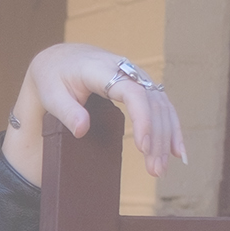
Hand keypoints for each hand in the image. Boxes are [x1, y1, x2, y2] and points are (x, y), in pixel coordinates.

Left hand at [0, 43, 186, 184]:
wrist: (61, 60)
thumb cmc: (54, 78)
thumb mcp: (51, 95)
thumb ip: (66, 111)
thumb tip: (81, 130)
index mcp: (102, 70)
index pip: (133, 92)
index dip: (142, 118)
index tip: (142, 147)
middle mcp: (126, 70)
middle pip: (152, 103)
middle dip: (157, 138)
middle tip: (155, 170)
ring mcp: (137, 77)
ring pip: (162, 106)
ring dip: (166, 139)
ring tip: (160, 169)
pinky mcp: (142, 86)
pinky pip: (163, 106)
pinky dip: (172, 128)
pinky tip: (178, 151)